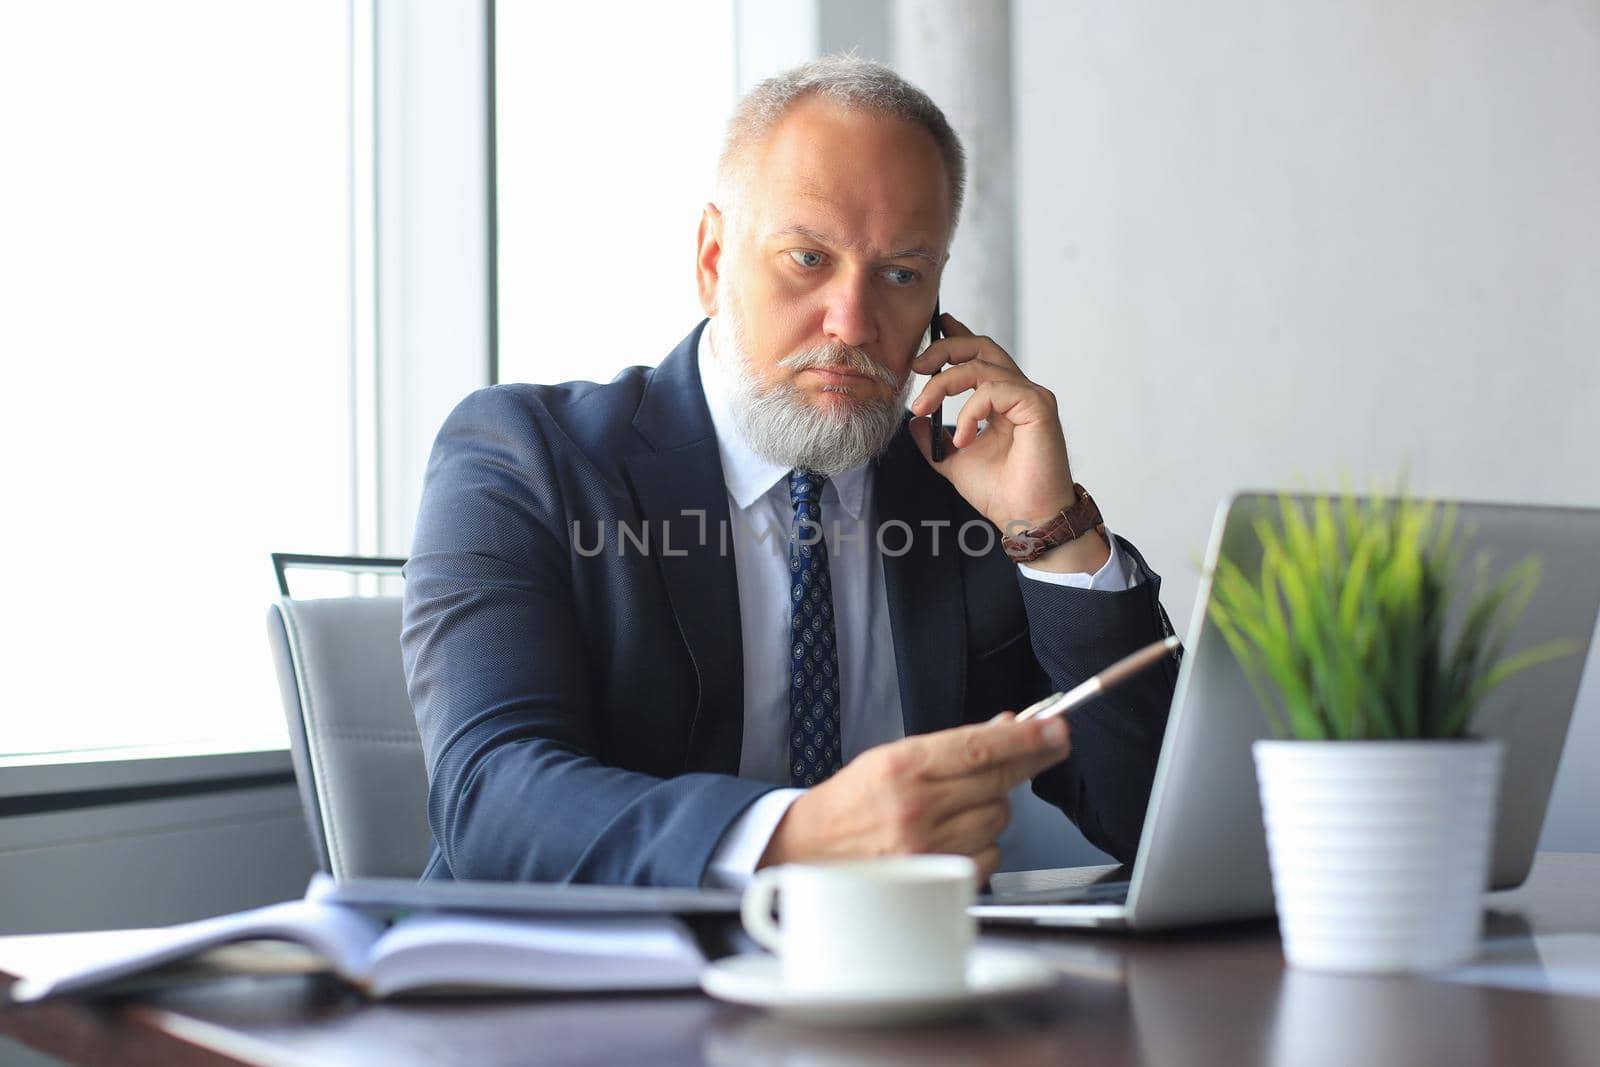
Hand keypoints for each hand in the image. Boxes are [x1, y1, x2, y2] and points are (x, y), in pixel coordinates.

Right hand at [758, 712, 1072, 882]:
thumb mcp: (893, 758)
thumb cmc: (853, 802)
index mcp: (902, 766)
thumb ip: (952, 747)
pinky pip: (990, 856)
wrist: (809, 851)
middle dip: (1026, 762)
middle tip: (1045, 747)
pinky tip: (956, 836)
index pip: (979, 747)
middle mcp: (915, 807)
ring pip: (999, 819)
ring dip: (992, 808)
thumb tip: (1009, 729)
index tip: (1057, 729)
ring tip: (958, 806)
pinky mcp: (935, 880)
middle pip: (999, 782)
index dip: (1026, 737)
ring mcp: (927, 848)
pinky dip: (983, 844)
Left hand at [908, 313, 1107, 573]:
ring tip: (924, 409)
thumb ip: (933, 437)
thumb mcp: (952, 460)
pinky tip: (962, 439)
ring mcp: (1031, 397)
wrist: (1024, 518)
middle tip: (916, 365)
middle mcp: (1019, 392)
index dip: (956, 336)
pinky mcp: (1038, 406)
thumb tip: (913, 419)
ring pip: (981, 365)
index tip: (934, 327)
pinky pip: (994, 390)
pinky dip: (969, 411)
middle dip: (943, 348)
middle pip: (981, 347)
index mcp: (1002, 400)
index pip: (979, 357)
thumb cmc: (1000, 492)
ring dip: (943, 384)